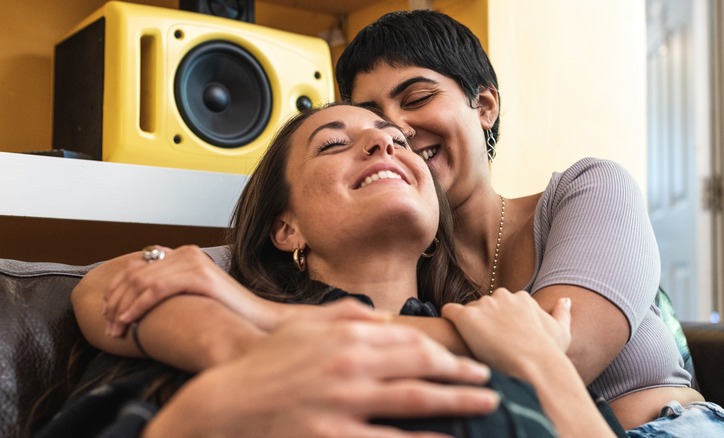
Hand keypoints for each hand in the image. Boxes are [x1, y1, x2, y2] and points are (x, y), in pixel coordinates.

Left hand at [103, 245, 258, 335]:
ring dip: (122, 308)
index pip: (136, 267)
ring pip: (141, 282)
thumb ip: (169, 289)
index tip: (108, 314)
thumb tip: (135, 300)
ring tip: (116, 329)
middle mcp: (186, 252)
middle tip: (108, 327)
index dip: (116, 291)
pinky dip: (137, 306)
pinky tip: (129, 321)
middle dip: (115, 302)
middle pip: (134, 274)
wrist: (255, 319)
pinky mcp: (198, 275)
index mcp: (183, 254)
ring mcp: (193, 261)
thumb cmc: (224, 313)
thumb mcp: (191, 296)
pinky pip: (156, 289)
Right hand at [145, 319, 499, 437]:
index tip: (468, 362)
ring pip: (415, 401)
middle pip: (421, 368)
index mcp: (345, 337)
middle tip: (490, 383)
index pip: (409, 342)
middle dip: (462, 375)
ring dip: (457, 403)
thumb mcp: (302, 328)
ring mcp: (343, 403)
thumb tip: (384, 318)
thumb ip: (346, 316)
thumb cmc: (264, 365)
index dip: (445, 353)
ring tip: (486, 407)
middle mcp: (350, 366)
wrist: (223, 406)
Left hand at [441, 288, 571, 378]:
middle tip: (484, 345)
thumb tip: (566, 299)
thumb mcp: (562, 332)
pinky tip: (451, 334)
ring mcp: (483, 305)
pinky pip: (449, 311)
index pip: (503, 304)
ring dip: (467, 325)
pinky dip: (449, 320)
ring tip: (468, 345)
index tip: (500, 339)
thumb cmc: (549, 354)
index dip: (499, 322)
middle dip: (483, 322)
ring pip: (468, 310)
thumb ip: (562, 313)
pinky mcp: (466, 316)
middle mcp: (501, 296)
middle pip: (484, 306)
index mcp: (521, 298)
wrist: (535, 366)